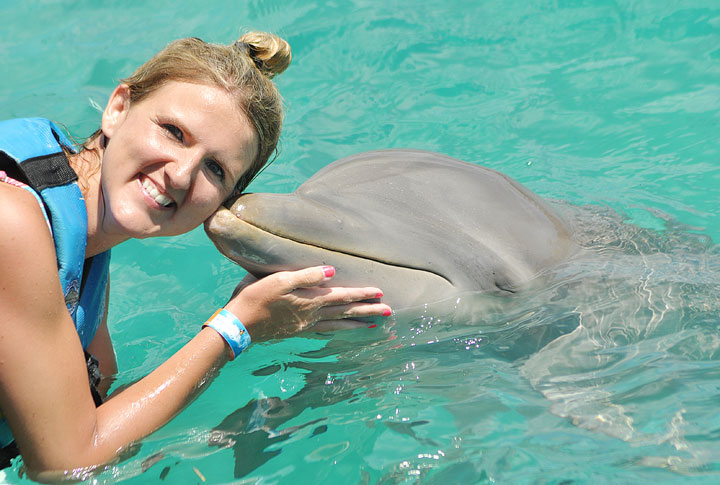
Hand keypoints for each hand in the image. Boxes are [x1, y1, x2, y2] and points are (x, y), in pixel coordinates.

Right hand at [223, 266, 390, 340]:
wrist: (237, 326)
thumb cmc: (255, 298)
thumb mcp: (279, 281)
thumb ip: (307, 276)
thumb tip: (332, 272)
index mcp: (310, 301)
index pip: (342, 296)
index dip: (362, 294)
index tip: (380, 294)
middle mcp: (312, 315)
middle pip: (345, 312)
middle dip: (368, 311)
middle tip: (389, 313)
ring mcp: (305, 326)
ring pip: (338, 324)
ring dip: (357, 324)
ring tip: (373, 326)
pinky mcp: (296, 331)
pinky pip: (325, 331)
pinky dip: (338, 330)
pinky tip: (341, 331)